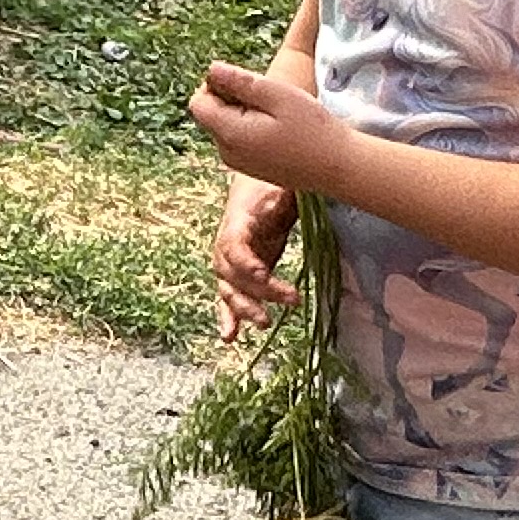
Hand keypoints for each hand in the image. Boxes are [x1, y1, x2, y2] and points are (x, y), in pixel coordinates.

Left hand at [188, 62, 343, 196]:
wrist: (338, 167)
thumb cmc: (313, 129)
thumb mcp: (278, 95)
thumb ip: (240, 82)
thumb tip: (211, 69)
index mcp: (230, 134)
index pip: (198, 102)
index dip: (215, 84)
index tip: (247, 82)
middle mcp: (226, 153)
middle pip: (209, 114)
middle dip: (229, 98)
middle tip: (267, 97)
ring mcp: (238, 163)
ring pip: (224, 125)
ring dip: (241, 112)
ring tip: (276, 113)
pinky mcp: (250, 167)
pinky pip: (237, 139)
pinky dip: (250, 126)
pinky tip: (278, 127)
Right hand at [209, 177, 300, 341]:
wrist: (256, 185)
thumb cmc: (270, 182)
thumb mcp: (279, 182)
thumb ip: (284, 192)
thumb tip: (292, 194)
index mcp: (236, 222)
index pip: (233, 246)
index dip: (245, 263)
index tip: (263, 275)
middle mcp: (226, 245)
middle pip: (234, 275)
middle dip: (258, 292)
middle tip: (291, 299)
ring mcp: (230, 262)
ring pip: (229, 290)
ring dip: (244, 309)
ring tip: (265, 324)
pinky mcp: (239, 273)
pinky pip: (230, 296)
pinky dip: (229, 317)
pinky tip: (229, 337)